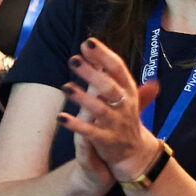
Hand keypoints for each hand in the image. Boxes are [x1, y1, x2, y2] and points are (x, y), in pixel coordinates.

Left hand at [58, 38, 162, 183]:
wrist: (135, 153)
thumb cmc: (124, 116)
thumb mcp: (124, 93)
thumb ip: (107, 69)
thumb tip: (94, 44)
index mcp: (128, 92)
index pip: (118, 70)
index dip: (104, 56)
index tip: (88, 42)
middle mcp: (124, 106)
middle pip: (109, 88)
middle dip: (92, 74)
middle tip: (73, 60)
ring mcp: (116, 124)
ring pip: (99, 110)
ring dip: (82, 98)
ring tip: (65, 86)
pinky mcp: (106, 141)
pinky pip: (90, 133)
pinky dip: (76, 125)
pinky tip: (60, 118)